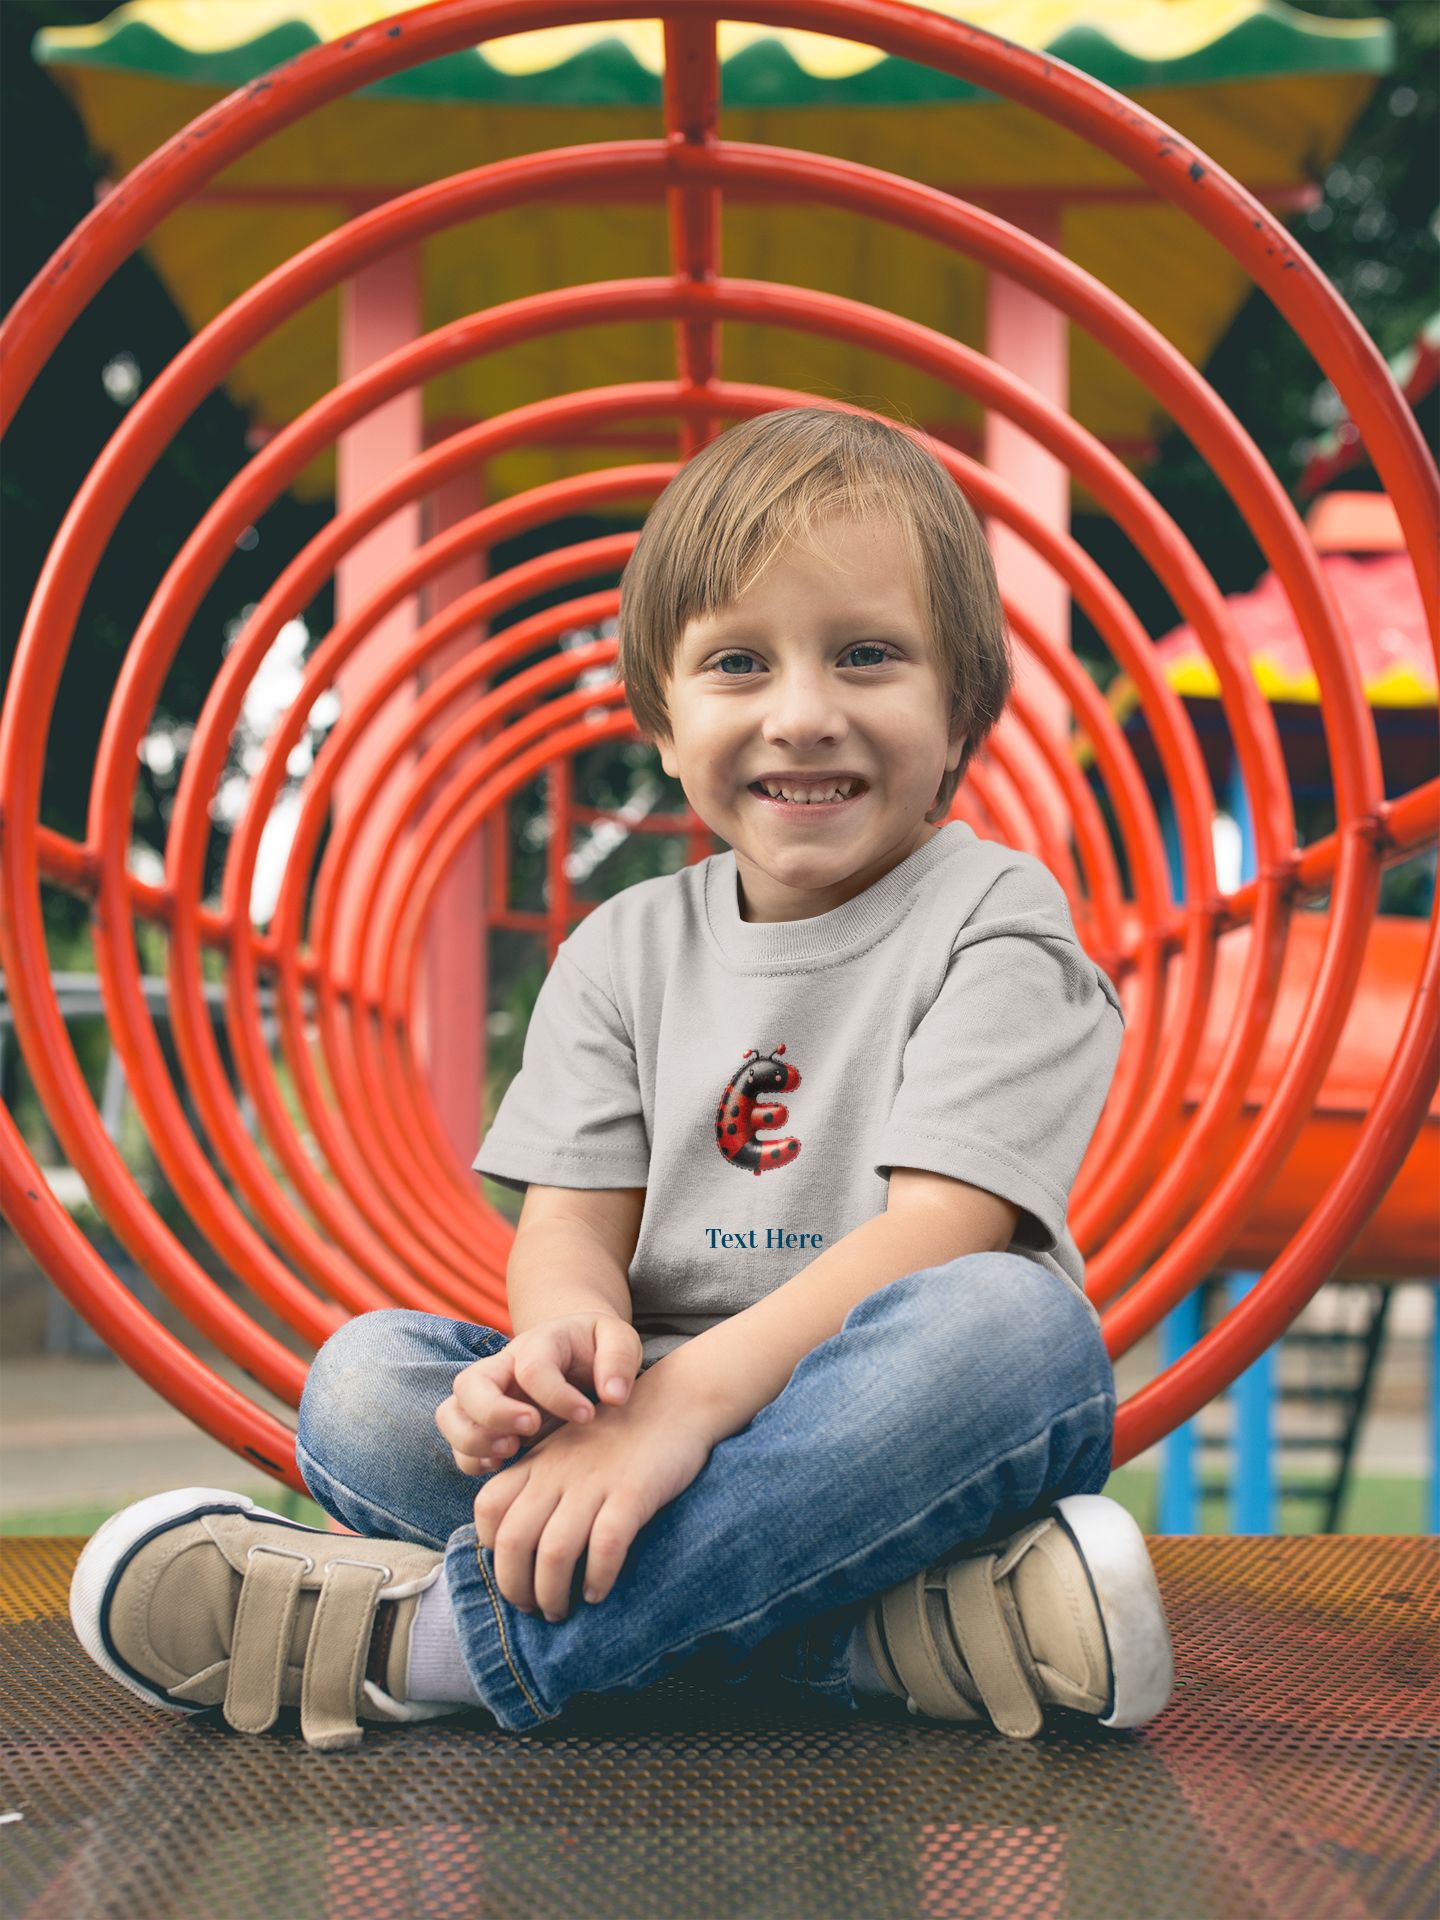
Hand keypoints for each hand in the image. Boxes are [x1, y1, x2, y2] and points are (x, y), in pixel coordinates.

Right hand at [435, 1313, 642, 1475]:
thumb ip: (619, 1359)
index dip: (556, 1396)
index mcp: (537, 1343)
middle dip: (495, 1413)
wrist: (578, 1350)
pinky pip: (457, 1444)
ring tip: (511, 1451)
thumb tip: (613, 1396)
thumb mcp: (619, 1338)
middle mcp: (502, 1368)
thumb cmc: (597, 1348)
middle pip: (468, 1384)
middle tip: (532, 1428)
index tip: (586, 1416)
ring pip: (450, 1414)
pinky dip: (471, 1460)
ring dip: (473, 1439)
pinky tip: (504, 1465)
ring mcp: (487, 1396)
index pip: (530, 1367)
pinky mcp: (484, 1424)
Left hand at [473, 1377, 713, 1618]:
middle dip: (515, 1586)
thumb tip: (518, 1542)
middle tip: (532, 1609)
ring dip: (552, 1593)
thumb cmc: (619, 1437)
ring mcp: (595, 1481)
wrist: (677, 1403)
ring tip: (560, 1611)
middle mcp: (558, 1470)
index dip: (490, 1549)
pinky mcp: (633, 1493)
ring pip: (555, 1551)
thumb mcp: (566, 1450)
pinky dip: (597, 1578)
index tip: (511, 1571)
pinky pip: (606, 1546)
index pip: (488, 1508)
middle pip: (514, 1539)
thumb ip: (540, 1483)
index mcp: (538, 1460)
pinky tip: (597, 1592)